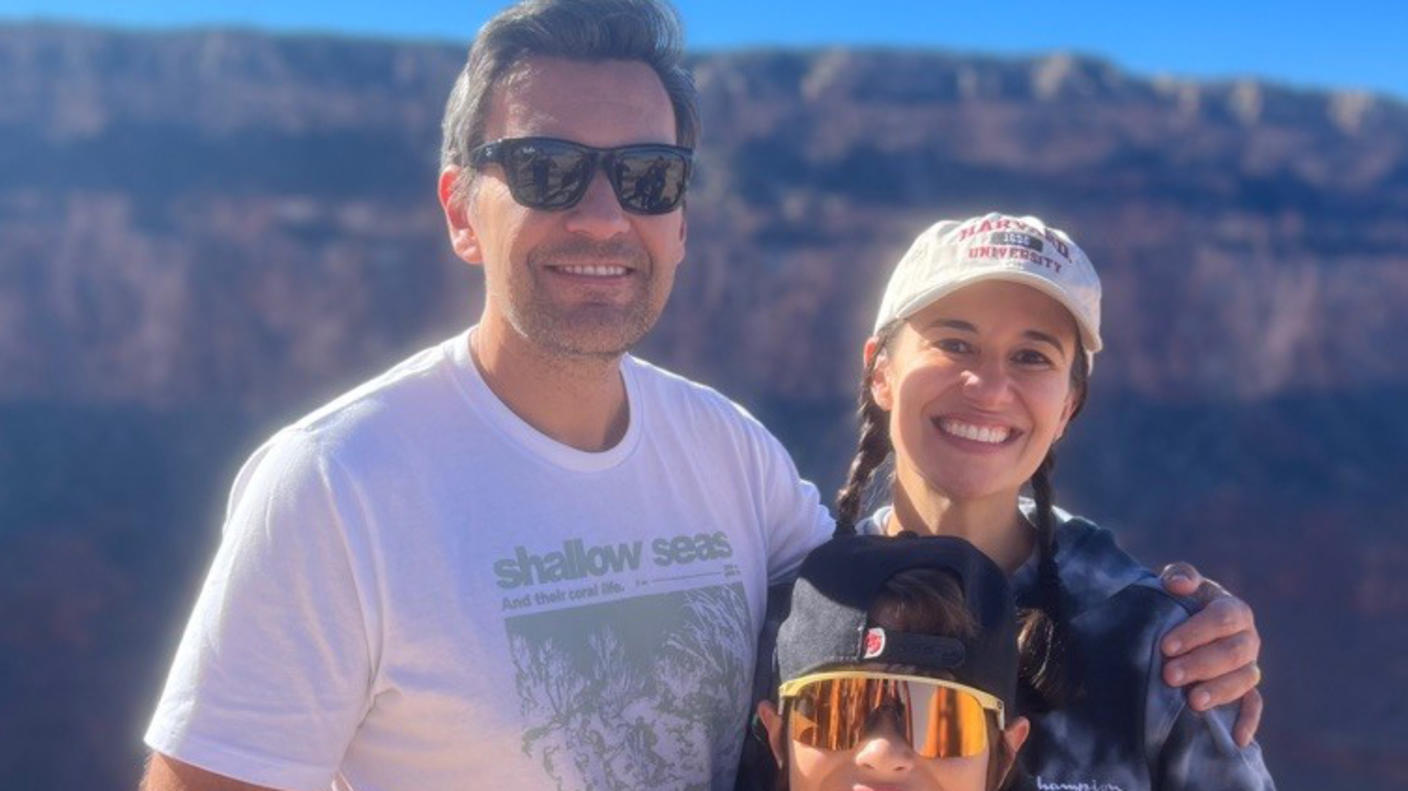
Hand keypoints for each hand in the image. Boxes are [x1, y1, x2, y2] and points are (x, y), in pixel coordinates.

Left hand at [1158, 561, 1262, 747]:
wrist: (1178, 627)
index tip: (1165, 646)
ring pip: (1244, 679)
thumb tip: (1178, 584)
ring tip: (1192, 701)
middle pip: (1233, 652)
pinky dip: (1249, 722)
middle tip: (1169, 675)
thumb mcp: (1177, 585)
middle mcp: (1246, 638)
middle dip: (1201, 664)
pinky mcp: (1245, 690)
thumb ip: (1180, 575)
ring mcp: (1248, 666)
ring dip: (1219, 691)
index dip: (1196, 632)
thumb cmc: (1177, 603)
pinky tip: (1238, 739)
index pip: (1222, 618)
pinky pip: (1254, 706)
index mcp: (1233, 609)